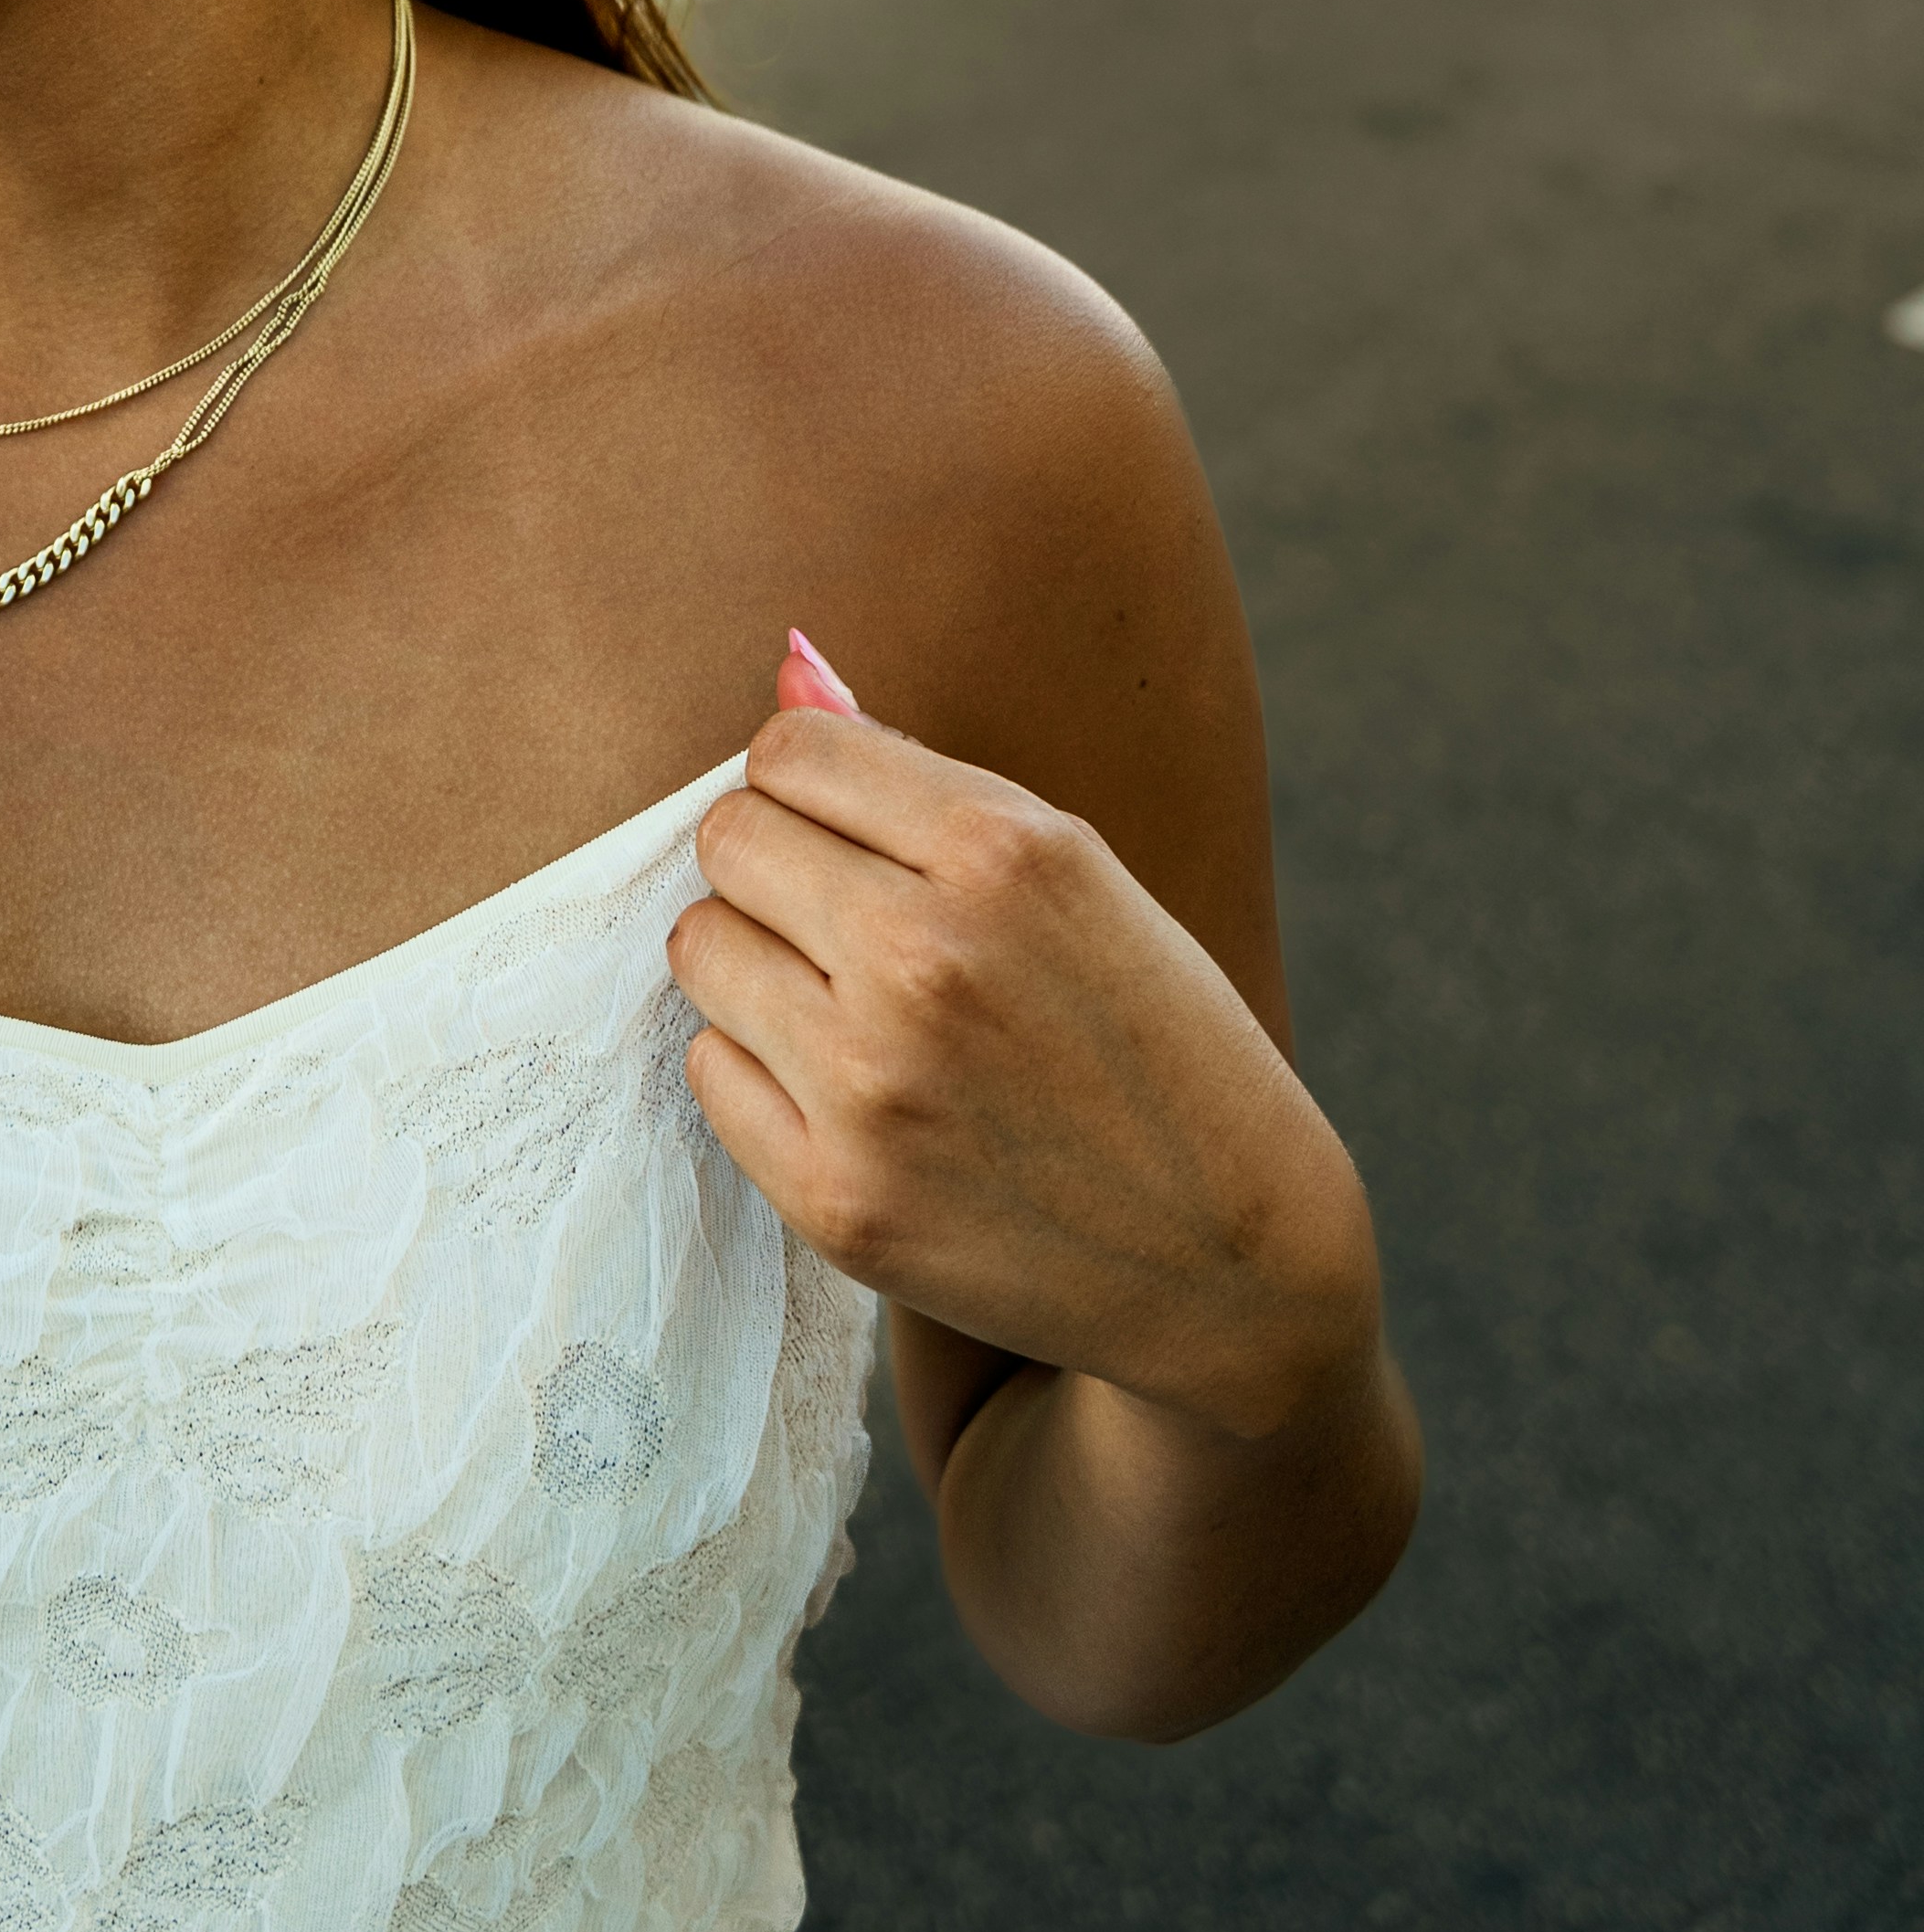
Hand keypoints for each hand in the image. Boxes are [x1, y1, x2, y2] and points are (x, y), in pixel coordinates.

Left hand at [669, 638, 1378, 1440]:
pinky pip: (710, 1070)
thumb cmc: (1154, 1040)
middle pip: (728, 839)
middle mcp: (926, 957)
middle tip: (838, 919)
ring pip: (699, 946)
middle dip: (770, 864)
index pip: (789, 751)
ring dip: (754, 963)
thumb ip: (916, 776)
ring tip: (843, 1003)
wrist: (1232, 1262)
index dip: (806, 784)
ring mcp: (874, 1085)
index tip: (844, 829)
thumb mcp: (1076, 875)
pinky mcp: (837, 1198)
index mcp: (1003, 852)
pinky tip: (850, 1092)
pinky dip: (759, 1069)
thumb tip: (788, 669)